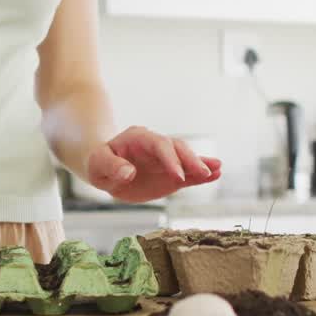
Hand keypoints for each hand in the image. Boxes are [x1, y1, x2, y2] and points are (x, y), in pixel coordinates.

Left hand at [86, 126, 220, 202]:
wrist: (105, 167)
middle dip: (191, 160)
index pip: (159, 146)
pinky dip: (200, 175)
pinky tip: (215, 175)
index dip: (170, 160)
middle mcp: (156, 146)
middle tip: (204, 173)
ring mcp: (165, 160)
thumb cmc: (99, 164)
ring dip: (201, 164)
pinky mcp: (171, 174)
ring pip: (186, 159)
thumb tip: (127, 173)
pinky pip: (187, 173)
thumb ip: (111, 167)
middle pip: (177, 149)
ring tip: (218, 170)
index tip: (178, 176)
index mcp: (139, 139)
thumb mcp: (98, 165)